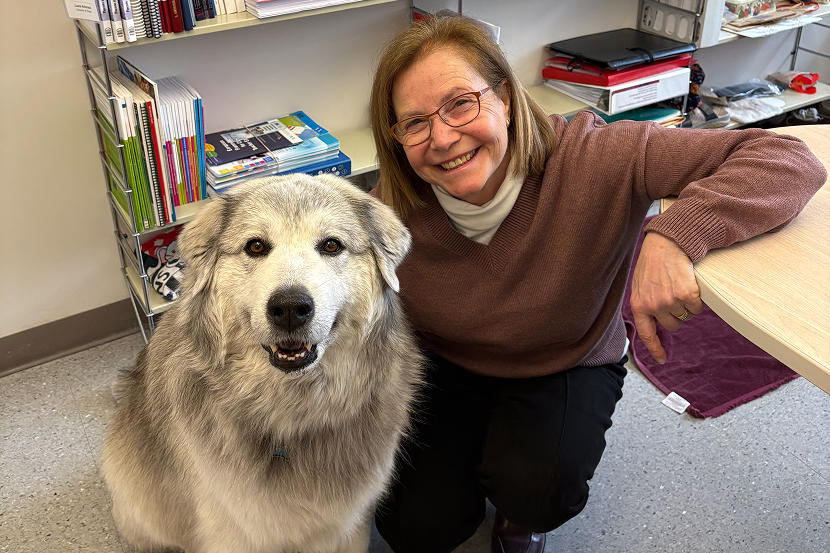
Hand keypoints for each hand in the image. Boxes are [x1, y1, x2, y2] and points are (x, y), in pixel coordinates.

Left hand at [629, 232, 703, 363]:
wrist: (666, 243)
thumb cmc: (653, 262)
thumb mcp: (640, 284)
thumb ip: (645, 302)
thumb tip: (654, 321)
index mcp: (638, 305)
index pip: (647, 333)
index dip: (655, 348)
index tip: (662, 360)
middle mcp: (653, 306)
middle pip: (673, 325)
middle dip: (677, 313)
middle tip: (674, 293)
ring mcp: (670, 302)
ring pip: (686, 315)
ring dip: (687, 304)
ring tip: (679, 284)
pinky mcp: (686, 295)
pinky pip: (697, 308)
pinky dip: (697, 299)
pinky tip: (689, 283)